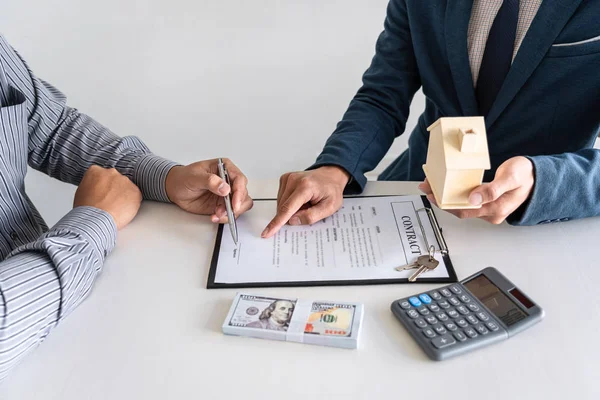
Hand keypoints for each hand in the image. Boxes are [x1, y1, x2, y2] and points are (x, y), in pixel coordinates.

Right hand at [74, 165, 141, 229]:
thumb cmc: (86, 210)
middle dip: (114, 190)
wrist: (95, 220)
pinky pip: (135, 197)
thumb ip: (92, 186)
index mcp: (95, 171)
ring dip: (123, 196)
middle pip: (116, 180)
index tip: (102, 193)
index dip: (103, 186)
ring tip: (115, 209)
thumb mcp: (82, 192)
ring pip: (126, 188)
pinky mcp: (135, 191)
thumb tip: (96, 190)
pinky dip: (131, 204)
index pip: (102, 175)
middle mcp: (111, 173)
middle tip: (109, 202)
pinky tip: (122, 211)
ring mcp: (125, 181)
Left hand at [165, 158, 252, 222]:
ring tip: (218, 215)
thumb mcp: (194, 177)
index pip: (239, 179)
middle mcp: (228, 180)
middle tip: (226, 211)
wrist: (175, 189)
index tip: (234, 203)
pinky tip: (215, 217)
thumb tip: (224, 188)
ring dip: (231, 212)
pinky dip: (225, 217)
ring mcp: (227, 193)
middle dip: (236, 205)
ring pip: (241, 205)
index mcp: (224, 168)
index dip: (240, 192)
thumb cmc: (183, 178)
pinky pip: (231, 213)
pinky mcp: (222, 204)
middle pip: (243, 193)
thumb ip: (210, 181)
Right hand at [262, 166, 349, 237]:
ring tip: (306, 202)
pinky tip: (300, 199)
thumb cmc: (331, 191)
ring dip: (291, 209)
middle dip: (293, 214)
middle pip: (283, 208)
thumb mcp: (329, 208)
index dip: (277, 222)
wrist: (331, 176)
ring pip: (281, 204)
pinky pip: (281, 198)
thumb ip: (311, 216)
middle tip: (309, 208)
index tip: (267, 232)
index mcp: (306, 187)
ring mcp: (288, 178)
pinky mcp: (284, 179)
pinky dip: (289, 203)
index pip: (287, 208)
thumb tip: (292, 221)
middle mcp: (294, 180)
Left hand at [418, 156, 534, 223]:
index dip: (446, 204)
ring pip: (462, 206)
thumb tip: (474, 199)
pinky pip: (467, 201)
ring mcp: (488, 209)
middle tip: (427, 187)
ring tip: (432, 186)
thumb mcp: (511, 178)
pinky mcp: (487, 202)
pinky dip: (455, 194)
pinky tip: (446, 187)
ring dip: (446, 196)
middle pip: (459, 209)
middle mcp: (491, 212)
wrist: (538, 176)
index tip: (433, 194)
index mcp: (496, 209)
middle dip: (441, 200)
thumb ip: (493, 190)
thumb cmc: (527, 175)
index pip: (464, 210)